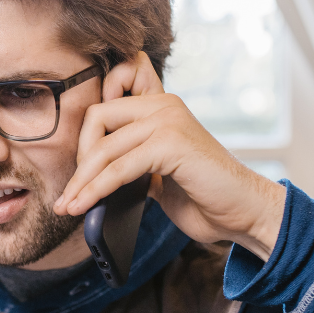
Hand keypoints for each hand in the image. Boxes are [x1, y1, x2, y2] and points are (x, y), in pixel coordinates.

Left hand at [53, 53, 286, 259]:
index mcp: (161, 107)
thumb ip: (132, 162)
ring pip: (104, 147)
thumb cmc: (205, 197)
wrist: (245, 213)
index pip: (108, 99)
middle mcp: (164, 105)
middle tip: (70, 194)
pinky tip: (85, 206)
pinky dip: (97, 189)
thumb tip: (89, 178)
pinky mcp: (172, 143)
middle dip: (78, 160)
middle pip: (96, 118)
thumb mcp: (159, 173)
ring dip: (81, 182)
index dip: (87, 133)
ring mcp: (168, 120)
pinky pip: (119, 166)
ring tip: (68, 207)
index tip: (78, 170)